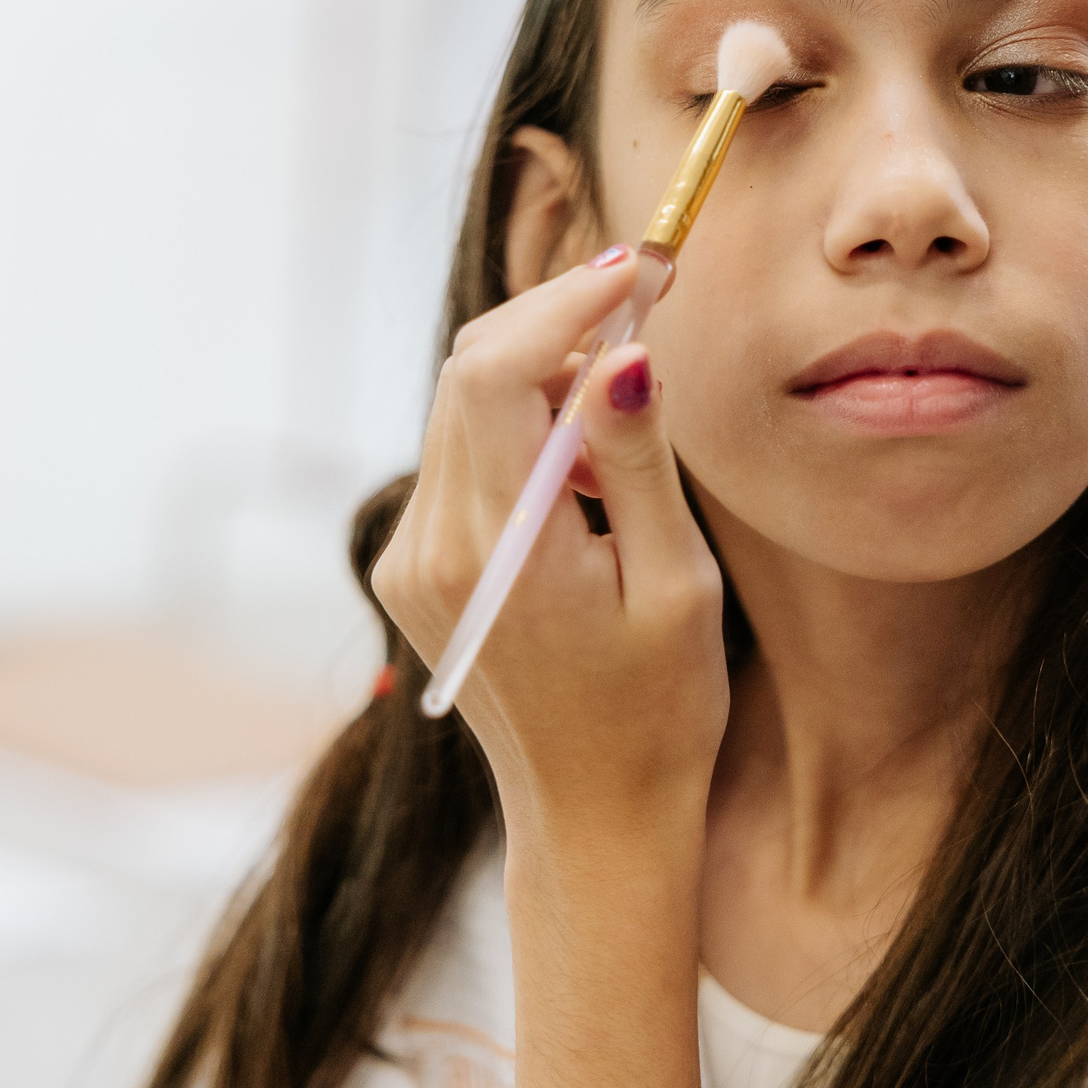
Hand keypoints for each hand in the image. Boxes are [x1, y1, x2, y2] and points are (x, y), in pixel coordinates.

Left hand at [372, 246, 730, 836]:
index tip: (640, 269)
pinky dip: (522, 426)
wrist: (595, 817)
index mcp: (496, 550)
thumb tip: (622, 353)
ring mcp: (412, 558)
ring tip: (629, 394)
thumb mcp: (675, 584)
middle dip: (555, 319)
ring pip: (462, 407)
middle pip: (469, 373)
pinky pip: (462, 456)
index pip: (496, 373)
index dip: (564, 302)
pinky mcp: (416, 567)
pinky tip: (586, 462)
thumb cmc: (659, 713)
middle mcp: (431, 546)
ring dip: (541, 373)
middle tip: (646, 293)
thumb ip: (636, 461)